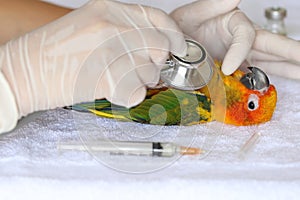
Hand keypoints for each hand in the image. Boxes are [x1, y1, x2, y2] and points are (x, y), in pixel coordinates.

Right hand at [0, 0, 185, 132]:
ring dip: (140, 81)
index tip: (178, 48)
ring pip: (151, 72)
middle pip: (160, 47)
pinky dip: (129, 96)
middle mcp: (112, 26)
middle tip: (140, 69)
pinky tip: (112, 91)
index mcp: (109, 9)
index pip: (158, 18)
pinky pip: (137, 92)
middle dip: (156, 63)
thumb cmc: (56, 52)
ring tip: (117, 79)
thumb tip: (156, 45)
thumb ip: (125, 30)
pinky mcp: (105, 79)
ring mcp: (109, 52)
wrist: (24, 71)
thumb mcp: (92, 25)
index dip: (174, 35)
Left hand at [170, 0, 299, 77]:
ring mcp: (241, 56)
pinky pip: (254, 76)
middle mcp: (242, 39)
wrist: (171, 47)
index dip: (240, 52)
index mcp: (233, 22)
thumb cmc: (181, 28)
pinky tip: (278, 87)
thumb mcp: (192, 15)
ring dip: (289, 68)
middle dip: (293, 54)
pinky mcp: (236, 70)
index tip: (229, 69)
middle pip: (272, 46)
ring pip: (270, 61)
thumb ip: (212, 5)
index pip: (246, 36)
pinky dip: (267, 83)